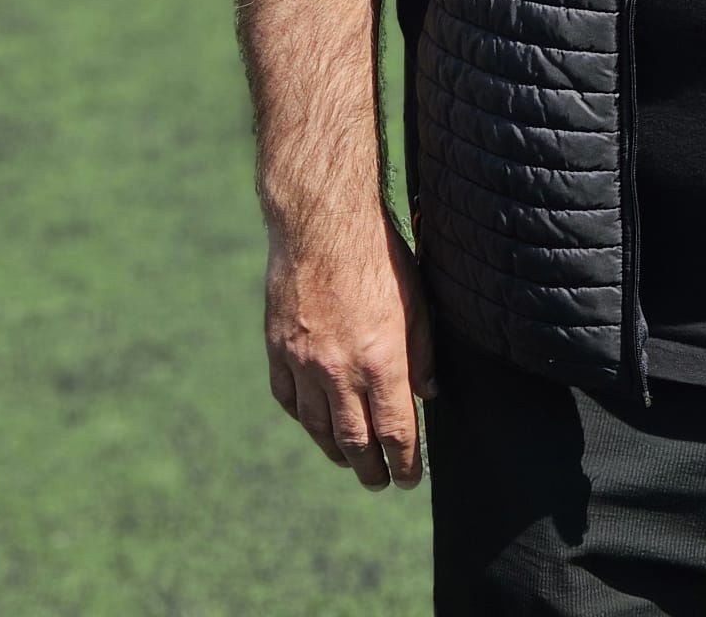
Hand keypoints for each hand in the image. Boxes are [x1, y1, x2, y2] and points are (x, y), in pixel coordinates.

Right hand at [264, 209, 435, 487]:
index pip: (395, 432)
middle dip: (370, 468)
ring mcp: (304, 364)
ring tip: (350, 461)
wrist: (322, 224)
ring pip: (318, 427)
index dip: (404, 462)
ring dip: (336, 451)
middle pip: (355, 440)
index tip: (409, 477)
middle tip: (379, 482)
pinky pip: (289, 400)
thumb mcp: (417, 302)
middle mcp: (340, 371)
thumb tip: (427, 394)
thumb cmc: (379, 257)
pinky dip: (304, 418)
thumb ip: (422, 353)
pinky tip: (315, 424)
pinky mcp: (278, 350)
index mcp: (381, 361)